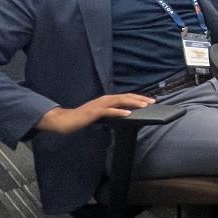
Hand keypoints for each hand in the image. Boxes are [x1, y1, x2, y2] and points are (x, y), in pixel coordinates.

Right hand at [37, 92, 153, 134]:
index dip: (138, 98)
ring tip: (144, 106)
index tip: (150, 100)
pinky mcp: (94, 113)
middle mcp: (104, 100)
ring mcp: (99, 105)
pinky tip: (128, 113)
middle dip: (140, 98)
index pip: (125, 97)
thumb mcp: (100, 115)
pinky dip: (119, 112)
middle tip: (153, 101)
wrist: (64, 121)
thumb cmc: (82, 119)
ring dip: (133, 103)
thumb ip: (110, 113)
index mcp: (106, 100)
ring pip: (119, 102)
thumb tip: (125, 114)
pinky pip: (109, 111)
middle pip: (125, 97)